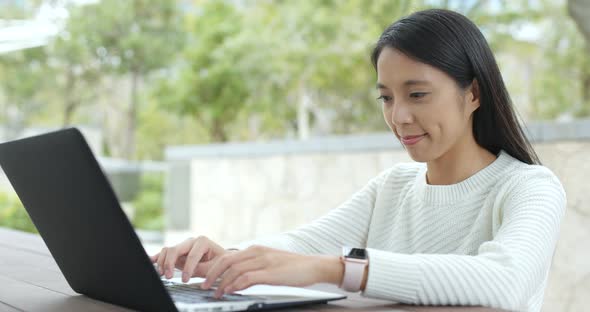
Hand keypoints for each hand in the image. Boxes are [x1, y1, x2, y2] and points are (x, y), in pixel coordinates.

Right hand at [150, 236, 232, 281]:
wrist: (221, 259)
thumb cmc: (220, 262)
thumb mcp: (215, 266)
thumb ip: (202, 269)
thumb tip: (188, 273)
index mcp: (202, 241)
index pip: (192, 255)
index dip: (187, 268)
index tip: (185, 280)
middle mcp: (191, 241)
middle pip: (175, 249)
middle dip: (170, 263)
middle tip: (169, 276)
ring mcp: (183, 246)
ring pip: (167, 250)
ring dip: (163, 262)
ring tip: (163, 274)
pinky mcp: (177, 253)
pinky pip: (165, 253)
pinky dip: (158, 257)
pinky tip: (151, 261)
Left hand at [200, 245, 326, 297]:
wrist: (314, 266)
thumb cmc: (293, 268)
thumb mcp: (270, 264)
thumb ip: (254, 269)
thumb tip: (237, 280)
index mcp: (256, 249)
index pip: (228, 256)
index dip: (214, 268)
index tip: (207, 279)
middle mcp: (257, 252)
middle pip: (226, 261)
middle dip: (212, 274)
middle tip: (205, 286)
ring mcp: (264, 261)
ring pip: (234, 269)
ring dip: (221, 282)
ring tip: (216, 293)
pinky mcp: (270, 272)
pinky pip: (247, 277)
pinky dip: (236, 284)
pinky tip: (231, 291)